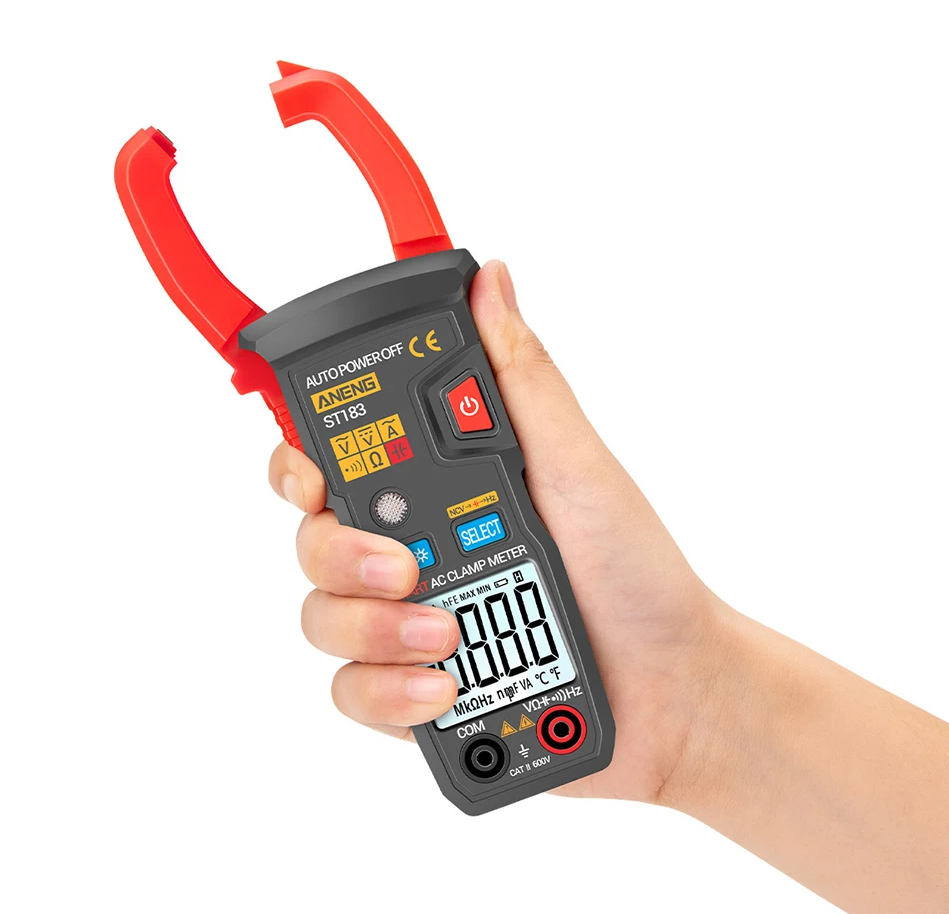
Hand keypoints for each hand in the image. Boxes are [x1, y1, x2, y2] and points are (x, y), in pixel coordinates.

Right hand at [268, 259, 717, 803]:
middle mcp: (411, 550)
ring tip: (447, 635)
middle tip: (405, 564)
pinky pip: (353, 692)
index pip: (334, 463)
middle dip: (341, 553)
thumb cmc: (634, 570)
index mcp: (439, 489)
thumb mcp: (577, 462)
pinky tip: (443, 687)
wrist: (671, 690)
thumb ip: (521, 377)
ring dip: (374, 628)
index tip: (315, 476)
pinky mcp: (412, 690)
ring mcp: (406, 623)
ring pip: (322, 618)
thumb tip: (492, 279)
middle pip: (312, 540)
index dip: (300, 464)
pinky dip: (387, 692)